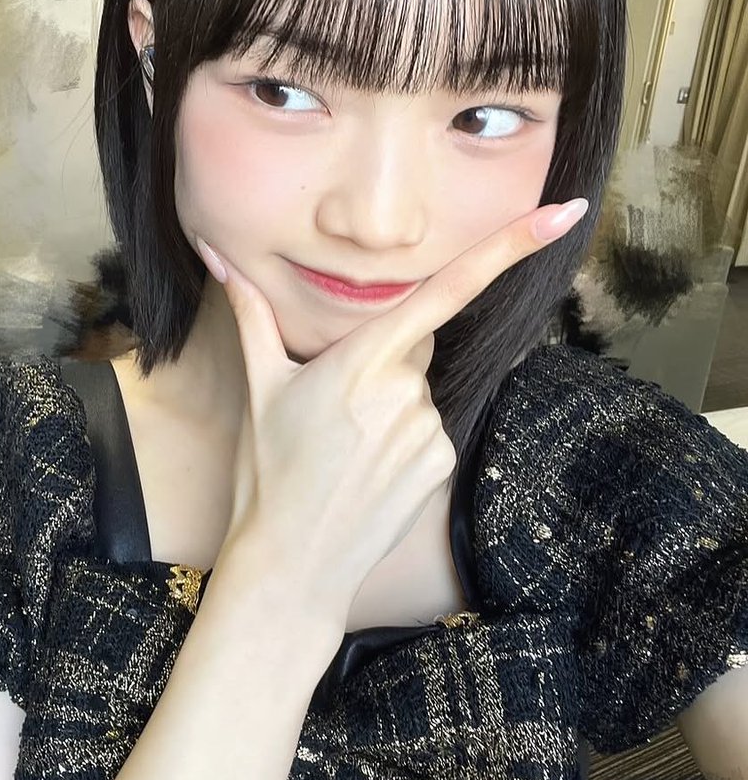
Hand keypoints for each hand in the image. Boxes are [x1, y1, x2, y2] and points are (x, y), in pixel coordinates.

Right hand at [198, 198, 588, 629]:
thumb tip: (217, 256)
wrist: (293, 564)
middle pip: (413, 344)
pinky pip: (430, 427)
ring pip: (419, 389)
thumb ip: (251, 314)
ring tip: (344, 448)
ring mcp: (429, 430)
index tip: (562, 215)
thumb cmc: (268, 472)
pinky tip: (368, 469)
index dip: (508, 248)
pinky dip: (404, 437)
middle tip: (332, 408)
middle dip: (382, 358)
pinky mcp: (443, 463)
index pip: (445, 290)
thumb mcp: (260, 388)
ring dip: (390, 402)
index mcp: (360, 360)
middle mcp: (405, 391)